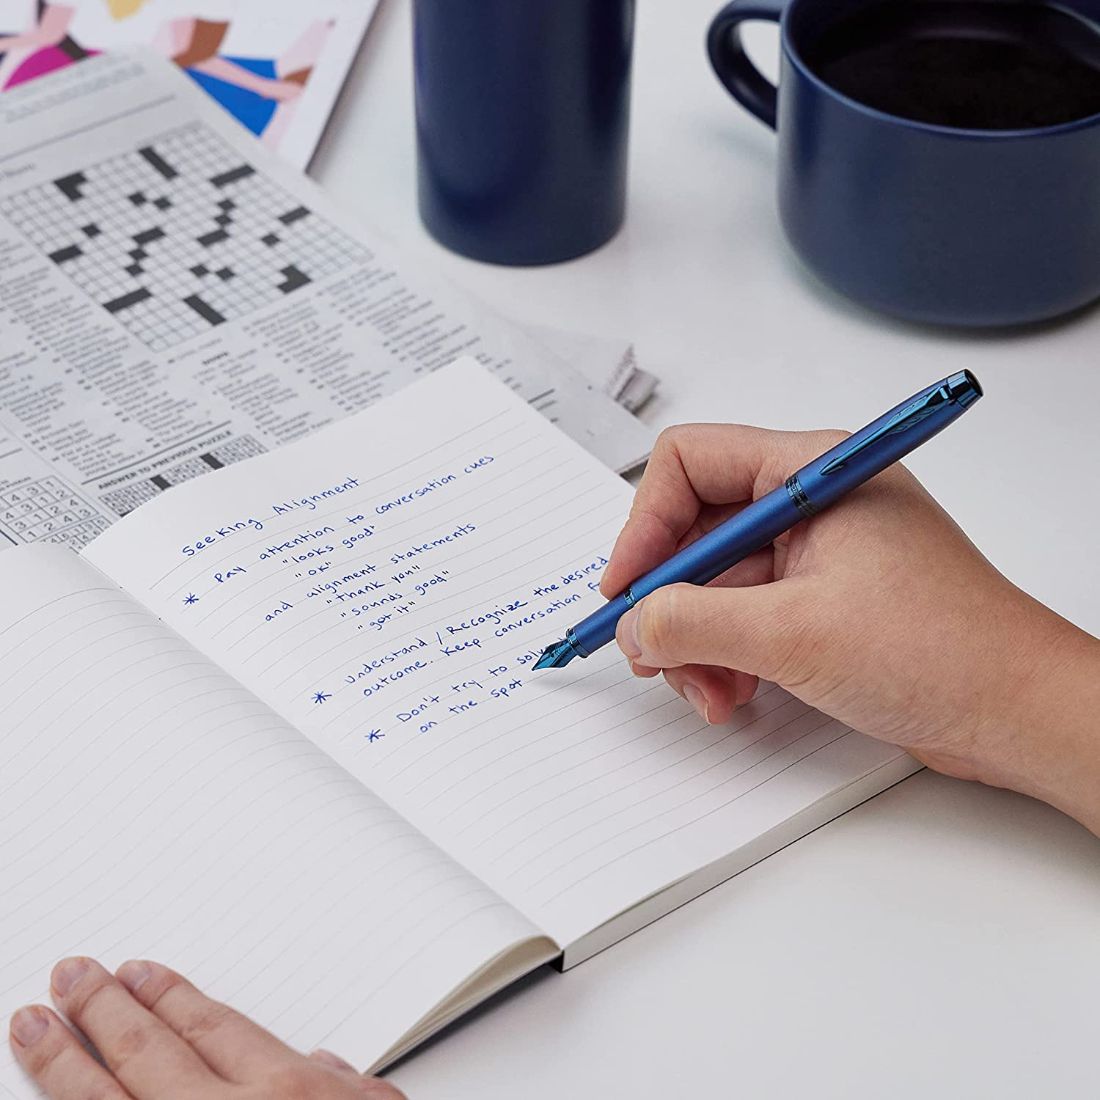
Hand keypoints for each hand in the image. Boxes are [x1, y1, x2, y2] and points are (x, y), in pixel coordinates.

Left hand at [9, 957, 404, 1098]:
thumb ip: (347, 1091)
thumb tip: (323, 1063)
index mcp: (288, 1095)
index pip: (211, 1027)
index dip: (169, 997)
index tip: (134, 974)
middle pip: (149, 1054)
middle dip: (104, 1012)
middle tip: (69, 978)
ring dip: (63, 1068)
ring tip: (31, 1030)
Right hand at [603, 424, 1099, 833]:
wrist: (1019, 713)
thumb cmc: (944, 651)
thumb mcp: (793, 634)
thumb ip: (693, 623)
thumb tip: (632, 622)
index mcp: (812, 472)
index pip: (690, 463)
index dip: (644, 525)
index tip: (625, 589)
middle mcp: (810, 503)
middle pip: (694, 530)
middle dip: (668, 600)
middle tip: (650, 654)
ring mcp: (816, 554)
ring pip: (714, 582)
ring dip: (694, 640)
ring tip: (707, 692)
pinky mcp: (820, 600)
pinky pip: (743, 615)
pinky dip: (725, 655)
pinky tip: (734, 695)